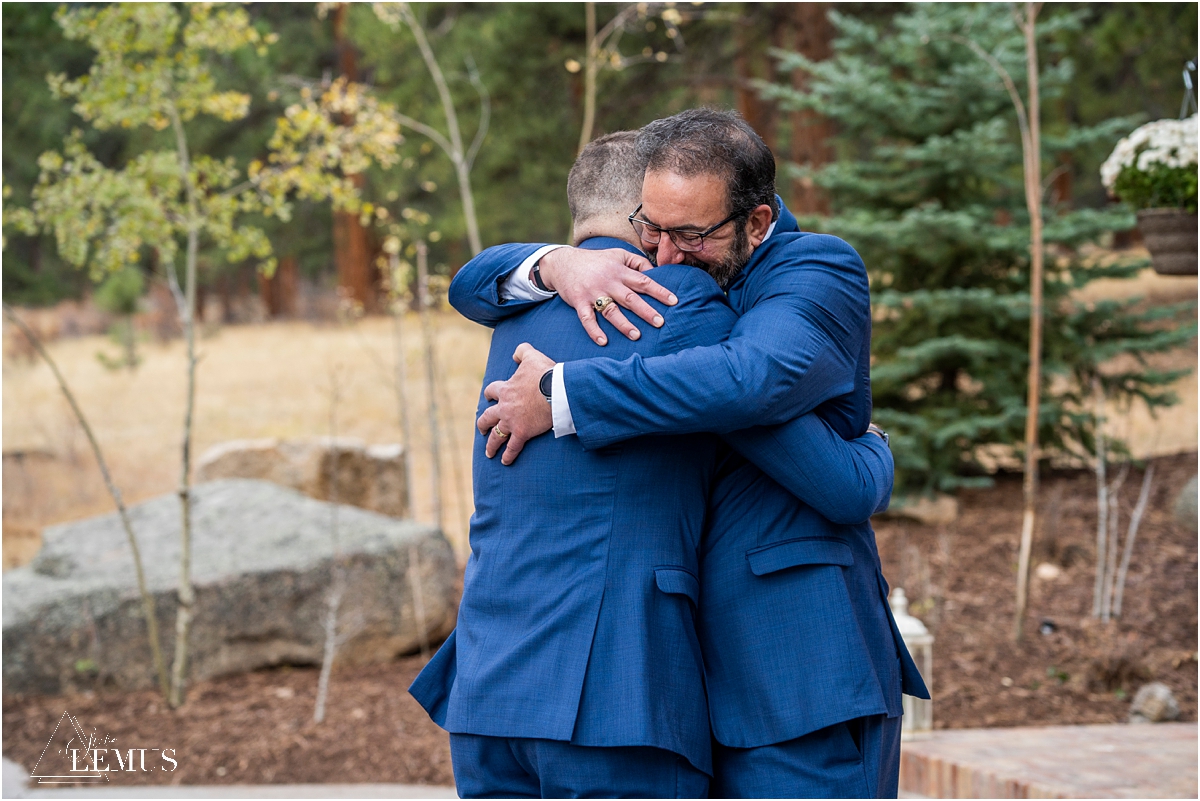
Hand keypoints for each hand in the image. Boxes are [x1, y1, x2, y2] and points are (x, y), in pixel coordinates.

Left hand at [477, 343, 555, 464]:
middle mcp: (504, 407)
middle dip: (483, 423)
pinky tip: (505, 462)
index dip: (489, 395)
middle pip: (487, 417)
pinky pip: (512, 447)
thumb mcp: (532, 356)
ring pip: (496, 435)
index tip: (489, 397)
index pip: (491, 391)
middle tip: (481, 428)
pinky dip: (508, 455)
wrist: (557, 390)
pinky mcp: (523, 433)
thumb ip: (522, 351)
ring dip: (491, 444)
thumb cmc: (545, 373)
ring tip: (488, 452)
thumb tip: (516, 353)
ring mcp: (512, 421)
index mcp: (505, 389)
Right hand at [538, 247, 677, 345]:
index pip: (643, 281)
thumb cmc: (595, 260)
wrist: (562, 262)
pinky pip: (586, 318)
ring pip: (611, 310)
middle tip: (660, 322)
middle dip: (646, 311)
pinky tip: (603, 341)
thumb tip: (657, 272)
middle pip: (630, 298)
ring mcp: (593, 293)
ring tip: (636, 335)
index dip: (659, 291)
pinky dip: (594, 330)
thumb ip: (637, 262)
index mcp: (620, 271)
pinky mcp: (579, 302)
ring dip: (623, 324)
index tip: (674, 301)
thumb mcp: (617, 254)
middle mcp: (608, 282)